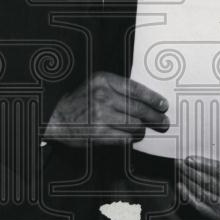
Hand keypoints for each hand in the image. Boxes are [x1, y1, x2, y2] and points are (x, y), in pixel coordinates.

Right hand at [45, 71, 168, 145]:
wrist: (56, 117)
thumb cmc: (79, 102)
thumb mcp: (96, 86)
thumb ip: (117, 89)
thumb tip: (147, 101)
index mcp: (104, 80)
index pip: (136, 89)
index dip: (153, 98)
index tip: (163, 105)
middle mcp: (103, 96)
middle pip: (138, 108)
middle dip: (155, 117)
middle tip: (163, 123)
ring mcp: (100, 115)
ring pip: (134, 124)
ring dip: (142, 130)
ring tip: (143, 131)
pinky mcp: (98, 133)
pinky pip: (124, 138)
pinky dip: (131, 139)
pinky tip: (131, 137)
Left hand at [176, 156, 219, 219]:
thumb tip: (200, 154)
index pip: (219, 171)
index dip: (202, 164)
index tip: (189, 158)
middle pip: (207, 181)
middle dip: (189, 170)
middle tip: (179, 161)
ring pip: (201, 192)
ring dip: (187, 180)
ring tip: (180, 170)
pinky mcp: (218, 216)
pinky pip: (199, 204)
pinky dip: (188, 194)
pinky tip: (181, 185)